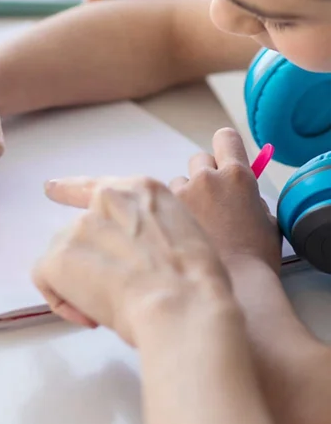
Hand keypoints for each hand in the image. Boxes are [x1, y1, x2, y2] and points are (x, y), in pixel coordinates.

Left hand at [33, 177, 231, 344]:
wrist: (182, 304)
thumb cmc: (196, 282)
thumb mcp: (184, 233)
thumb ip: (149, 229)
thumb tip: (133, 253)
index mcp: (140, 190)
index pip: (95, 187)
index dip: (71, 190)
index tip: (52, 189)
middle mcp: (104, 200)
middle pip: (80, 233)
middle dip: (90, 262)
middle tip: (116, 292)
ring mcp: (79, 227)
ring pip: (63, 257)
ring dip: (78, 281)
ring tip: (112, 306)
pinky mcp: (58, 257)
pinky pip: (45, 278)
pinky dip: (61, 301)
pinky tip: (89, 316)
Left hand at [169, 128, 281, 273]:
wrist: (232, 285)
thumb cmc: (253, 257)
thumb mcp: (264, 218)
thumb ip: (248, 196)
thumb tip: (237, 193)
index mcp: (238, 175)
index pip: (225, 138)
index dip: (224, 147)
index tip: (223, 160)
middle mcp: (206, 178)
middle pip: (198, 159)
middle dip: (203, 174)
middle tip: (208, 201)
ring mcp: (181, 194)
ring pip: (177, 182)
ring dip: (182, 195)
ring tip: (191, 223)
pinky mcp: (160, 212)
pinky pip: (160, 202)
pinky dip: (165, 212)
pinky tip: (176, 233)